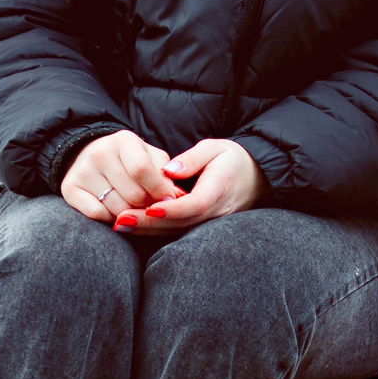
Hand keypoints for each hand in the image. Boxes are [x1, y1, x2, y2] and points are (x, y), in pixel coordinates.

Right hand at [60, 129, 179, 224]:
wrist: (90, 155)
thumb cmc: (130, 160)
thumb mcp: (151, 157)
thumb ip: (165, 174)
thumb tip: (177, 197)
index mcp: (123, 140)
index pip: (142, 170)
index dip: (159, 190)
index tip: (170, 201)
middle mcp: (99, 153)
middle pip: (133, 194)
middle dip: (148, 205)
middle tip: (151, 206)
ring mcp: (82, 171)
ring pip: (117, 208)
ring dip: (132, 214)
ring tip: (134, 207)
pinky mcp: (69, 189)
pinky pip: (97, 215)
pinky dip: (112, 218)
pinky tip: (116, 210)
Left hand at [116, 139, 263, 234]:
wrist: (258, 178)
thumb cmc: (234, 159)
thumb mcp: (216, 148)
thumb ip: (193, 158)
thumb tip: (168, 170)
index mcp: (220, 189)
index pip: (194, 204)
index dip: (171, 209)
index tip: (148, 209)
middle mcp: (216, 211)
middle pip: (180, 222)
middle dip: (149, 223)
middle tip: (120, 220)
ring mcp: (211, 223)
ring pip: (177, 230)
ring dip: (148, 230)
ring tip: (119, 224)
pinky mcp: (204, 227)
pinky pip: (179, 231)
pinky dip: (156, 229)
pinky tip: (135, 226)